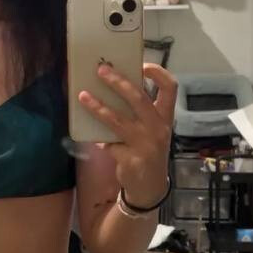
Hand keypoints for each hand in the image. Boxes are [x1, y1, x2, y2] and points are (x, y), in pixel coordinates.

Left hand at [78, 62, 177, 205]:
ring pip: (117, 120)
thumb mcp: (152, 131)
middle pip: (139, 98)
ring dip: (98, 106)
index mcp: (165, 118)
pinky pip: (108, 143)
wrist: (150, 188)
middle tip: (101, 70)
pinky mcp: (130, 159)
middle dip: (118, 82)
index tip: (142, 64)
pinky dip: (98, 138)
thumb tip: (111, 89)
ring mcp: (145, 145)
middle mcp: (158, 129)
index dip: (158, 73)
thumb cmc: (148, 152)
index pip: (170, 88)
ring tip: (82, 96)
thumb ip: (139, 114)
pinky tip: (91, 136)